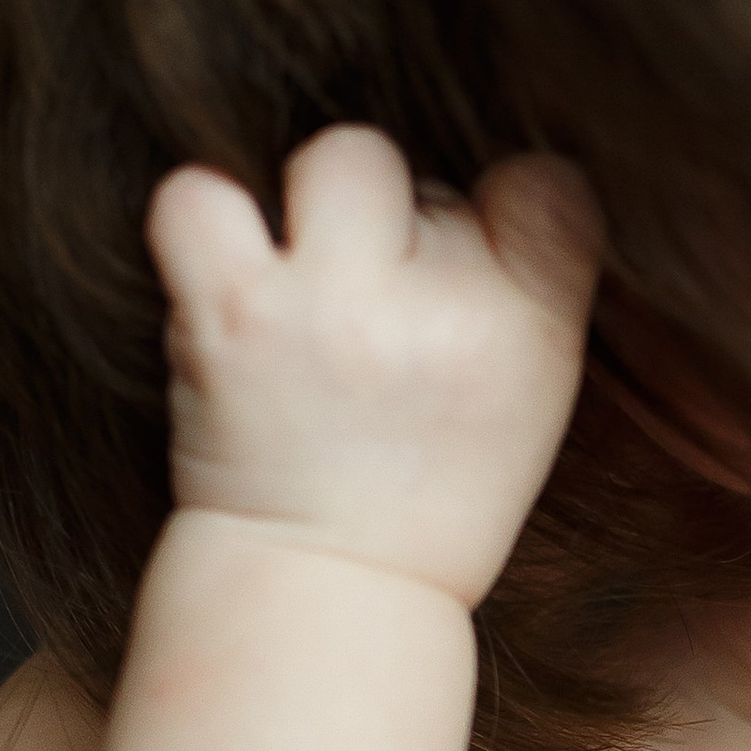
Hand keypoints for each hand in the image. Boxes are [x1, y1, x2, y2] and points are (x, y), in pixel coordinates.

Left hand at [147, 127, 602, 608]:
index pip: (547, 187)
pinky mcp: (232, 317)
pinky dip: (207, 220)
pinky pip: (203, 197)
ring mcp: (333, 309)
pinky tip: (229, 276)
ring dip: (317, 209)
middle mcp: (442, 316)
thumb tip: (481, 171)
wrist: (327, 590)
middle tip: (377, 311)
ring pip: (341, 159)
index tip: (468, 279)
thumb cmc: (430, 490)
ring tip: (305, 285)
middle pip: (433, 180)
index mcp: (534, 336)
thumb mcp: (532, 400)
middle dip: (405, 232)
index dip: (502, 217)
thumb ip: (524, 285)